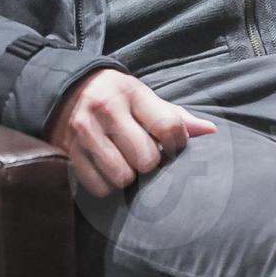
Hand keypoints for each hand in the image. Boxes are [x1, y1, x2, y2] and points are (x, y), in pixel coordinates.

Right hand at [48, 67, 218, 197]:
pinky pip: (98, 187)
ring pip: (122, 177)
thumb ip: (174, 115)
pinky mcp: (68, 152)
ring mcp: (84, 132)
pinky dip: (106, 185)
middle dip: (149, 162)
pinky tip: (106, 169)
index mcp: (131, 93)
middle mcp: (106, 110)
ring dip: (128, 176)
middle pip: (147, 159)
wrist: (64, 89)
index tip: (172, 146)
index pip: (169, 128)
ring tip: (124, 162)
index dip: (178, 144)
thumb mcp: (142, 96)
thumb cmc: (114, 96)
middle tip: (142, 154)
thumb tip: (210, 131)